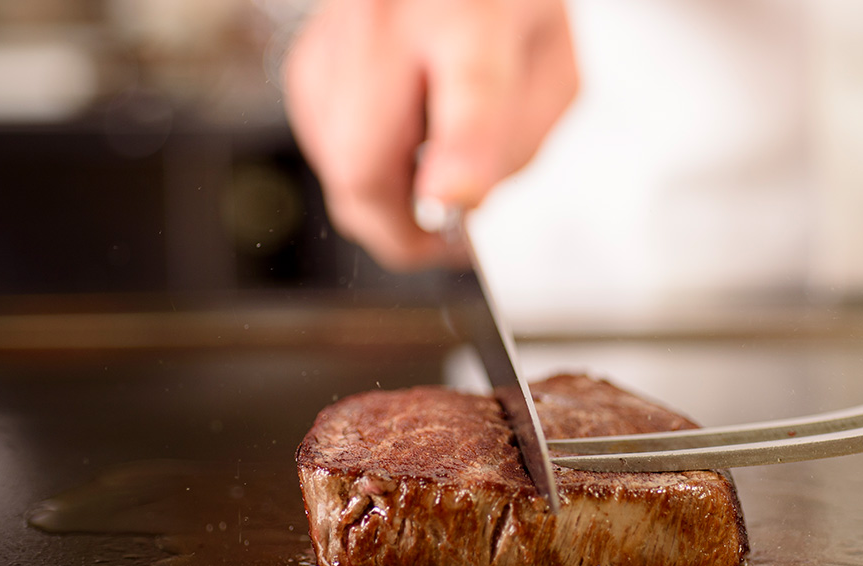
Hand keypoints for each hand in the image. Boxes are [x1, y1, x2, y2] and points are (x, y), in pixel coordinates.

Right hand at [283, 0, 576, 269]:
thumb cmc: (505, 1)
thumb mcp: (553, 65)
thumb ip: (519, 141)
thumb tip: (461, 204)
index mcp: (472, 15)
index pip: (467, 99)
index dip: (459, 164)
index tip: (455, 209)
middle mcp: (390, 19)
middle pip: (363, 166)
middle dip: (401, 232)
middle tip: (445, 244)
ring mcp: (339, 35)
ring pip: (334, 166)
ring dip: (382, 198)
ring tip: (430, 180)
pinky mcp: (310, 53)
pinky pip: (321, 142)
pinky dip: (358, 164)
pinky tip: (398, 143)